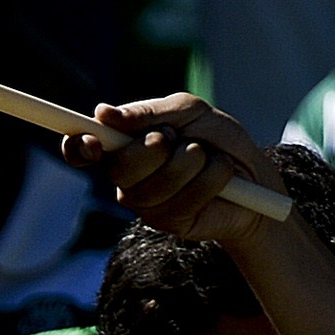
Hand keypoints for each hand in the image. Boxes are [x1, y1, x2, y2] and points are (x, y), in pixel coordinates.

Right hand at [64, 94, 280, 246]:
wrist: (255, 175)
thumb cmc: (218, 139)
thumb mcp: (189, 111)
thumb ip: (149, 113)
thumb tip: (104, 114)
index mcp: (124, 145)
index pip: (82, 149)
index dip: (78, 146)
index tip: (92, 140)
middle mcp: (127, 177)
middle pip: (121, 166)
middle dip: (156, 147)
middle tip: (176, 138)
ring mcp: (146, 203)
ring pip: (157, 182)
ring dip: (192, 160)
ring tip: (206, 156)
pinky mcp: (170, 223)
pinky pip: (186, 197)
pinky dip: (212, 177)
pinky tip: (221, 176)